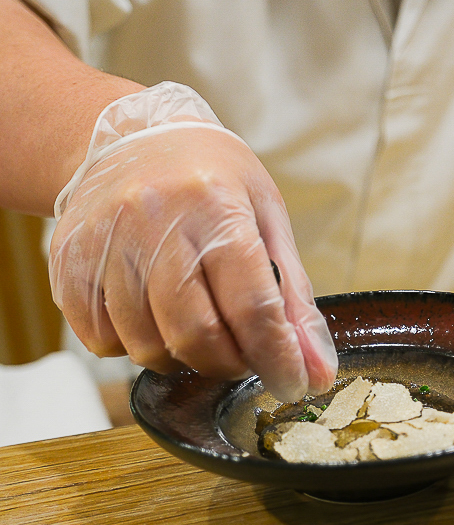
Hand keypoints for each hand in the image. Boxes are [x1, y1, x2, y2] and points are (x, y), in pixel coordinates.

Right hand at [49, 83, 337, 401]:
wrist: (131, 138)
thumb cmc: (212, 179)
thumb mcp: (268, 221)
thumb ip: (295, 300)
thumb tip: (316, 371)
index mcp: (215, 206)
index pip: (251, 306)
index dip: (276, 358)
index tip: (292, 386)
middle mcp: (153, 221)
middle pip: (195, 334)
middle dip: (228, 363)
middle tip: (243, 354)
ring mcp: (103, 242)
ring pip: (145, 345)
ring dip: (181, 357)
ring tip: (199, 329)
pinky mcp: (66, 262)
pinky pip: (100, 340)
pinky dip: (133, 347)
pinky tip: (152, 318)